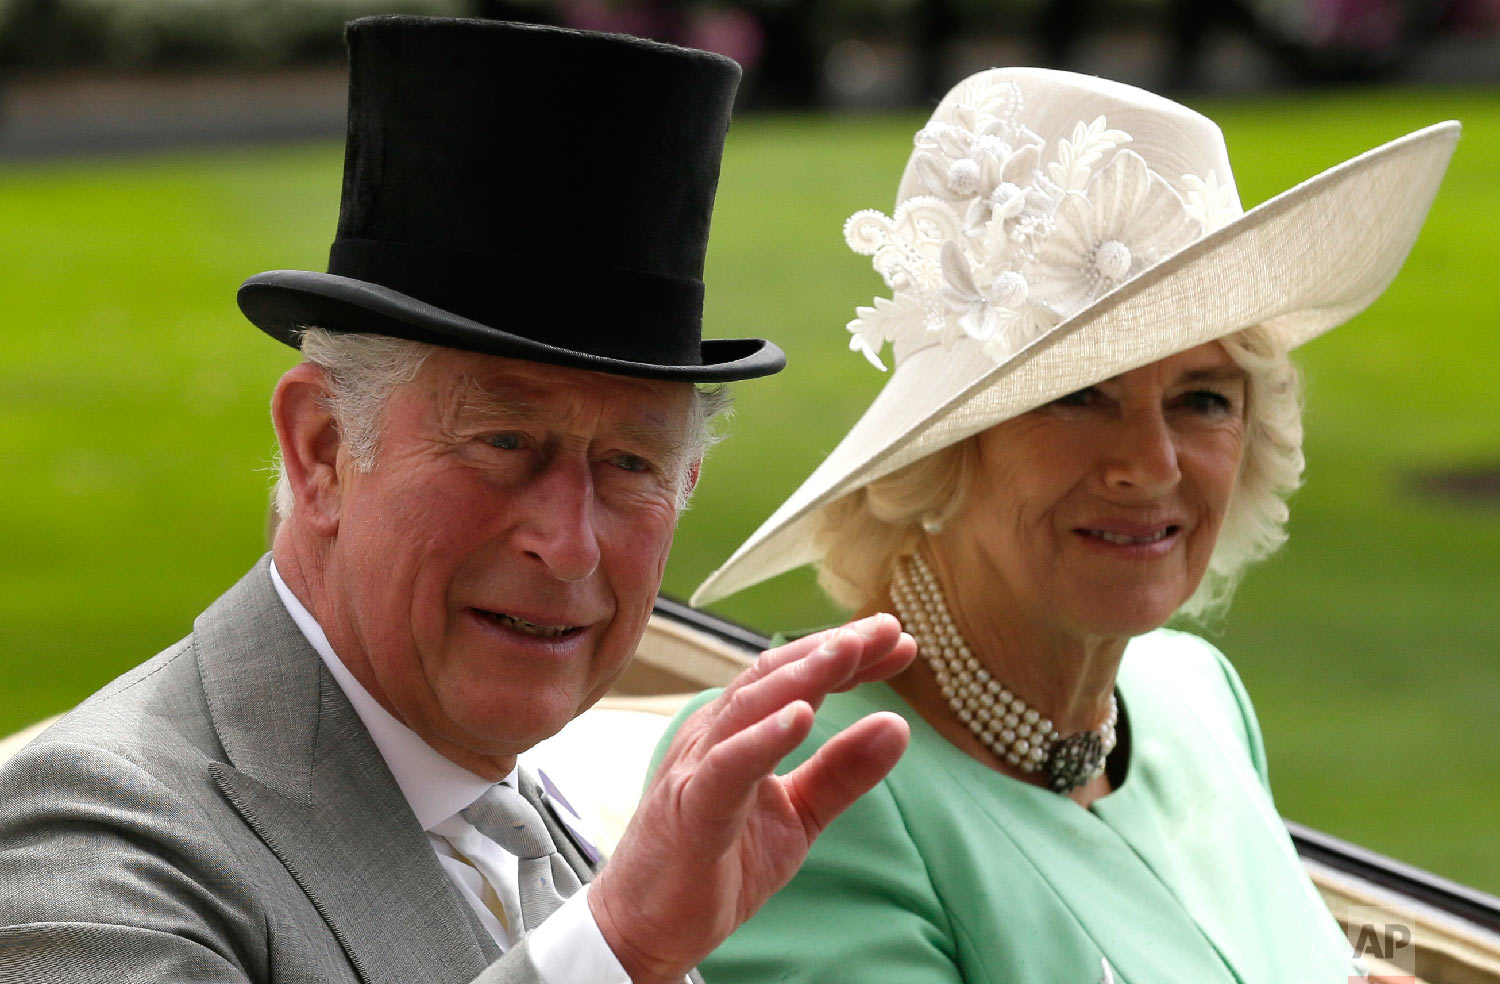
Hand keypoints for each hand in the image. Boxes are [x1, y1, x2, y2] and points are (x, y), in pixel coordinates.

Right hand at [588, 613, 914, 983]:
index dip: (848, 656)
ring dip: (804, 674)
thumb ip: (842, 772)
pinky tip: (804, 716)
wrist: (645, 928)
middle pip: (775, 675)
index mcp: (739, 733)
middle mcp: (715, 736)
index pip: (796, 678)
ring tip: (850, 652)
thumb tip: (898, 725)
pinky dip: (764, 738)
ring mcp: (697, 768)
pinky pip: (728, 766)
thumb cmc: (714, 864)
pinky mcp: (690, 809)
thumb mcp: (796, 816)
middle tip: (887, 629)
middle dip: (832, 648)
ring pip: (750, 706)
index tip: (901, 643)